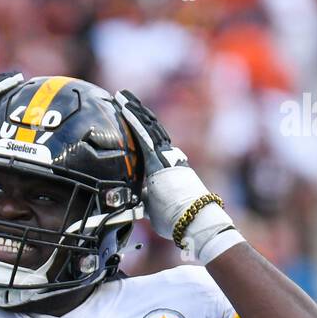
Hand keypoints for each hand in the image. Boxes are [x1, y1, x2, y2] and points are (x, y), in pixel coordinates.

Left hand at [114, 88, 242, 263]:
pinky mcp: (160, 157)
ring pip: (148, 127)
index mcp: (168, 168)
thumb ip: (147, 200)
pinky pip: (144, 135)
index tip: (131, 120)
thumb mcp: (156, 208)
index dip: (140, 132)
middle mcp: (168, 157)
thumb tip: (139, 201)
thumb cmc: (178, 220)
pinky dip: (134, 120)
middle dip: (137, 114)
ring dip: (134, 111)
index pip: (151, 145)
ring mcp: (165, 155)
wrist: (194, 219)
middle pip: (151, 130)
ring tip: (122, 97)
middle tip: (124, 99)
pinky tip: (125, 106)